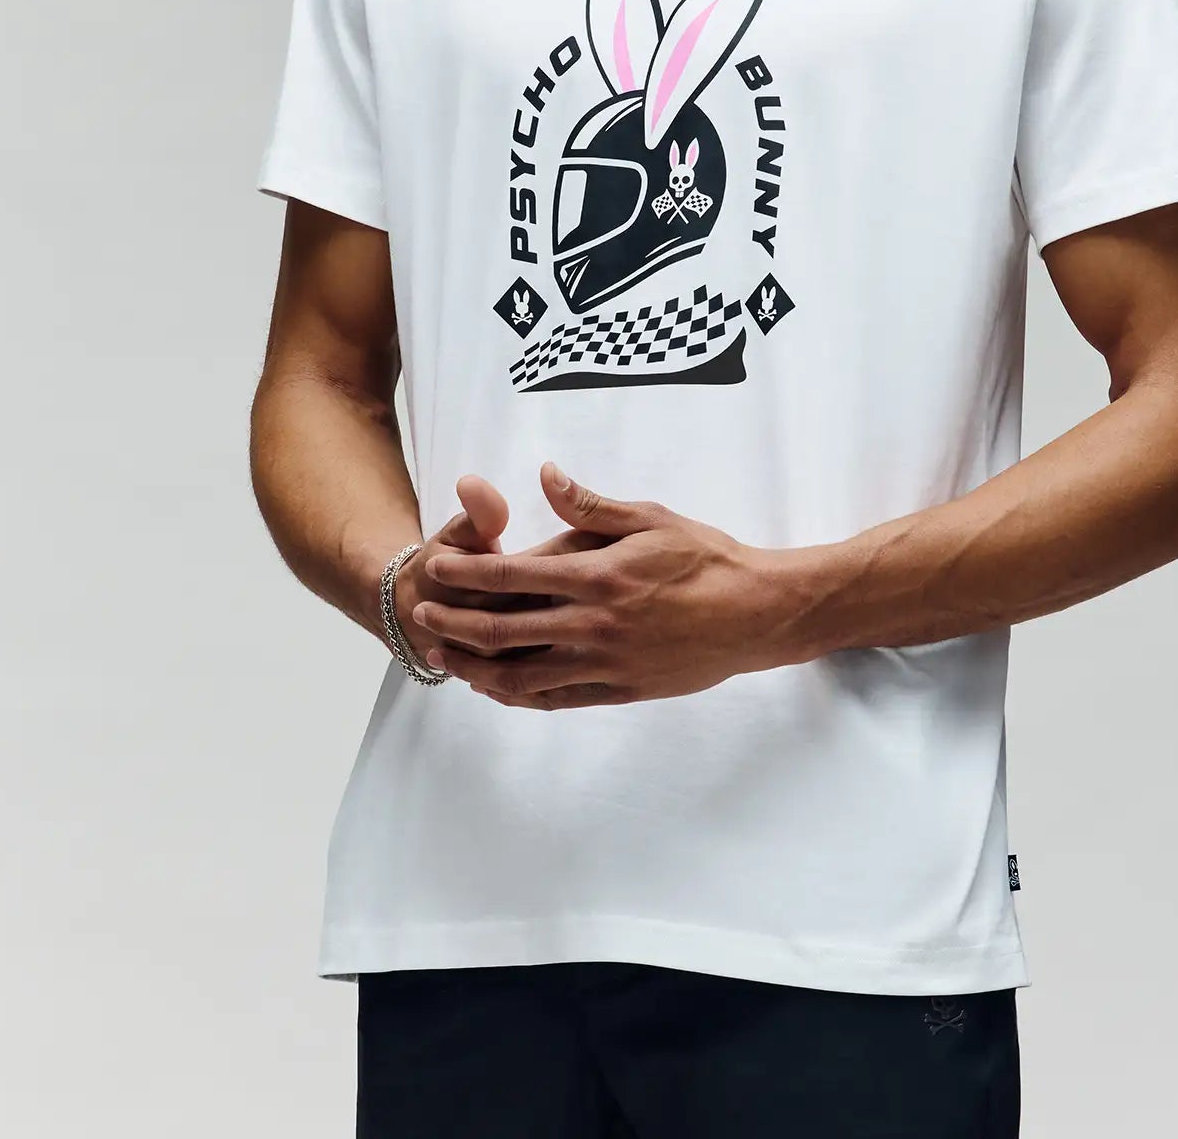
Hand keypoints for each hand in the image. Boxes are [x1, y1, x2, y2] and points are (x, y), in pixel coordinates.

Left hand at [409, 462, 800, 707]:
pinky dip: (519, 695)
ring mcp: (604, 665)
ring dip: (476, 668)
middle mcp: (592, 626)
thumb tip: (545, 476)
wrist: (755, 615)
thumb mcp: (650, 518)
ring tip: (446, 660)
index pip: (512, 576)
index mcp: (596, 577)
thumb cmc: (706, 557)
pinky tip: (498, 687)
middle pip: (503, 632)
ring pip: (521, 677)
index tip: (437, 567)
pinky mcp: (618, 691)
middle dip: (454, 625)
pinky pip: (555, 700)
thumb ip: (591, 505)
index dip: (467, 572)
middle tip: (422, 617)